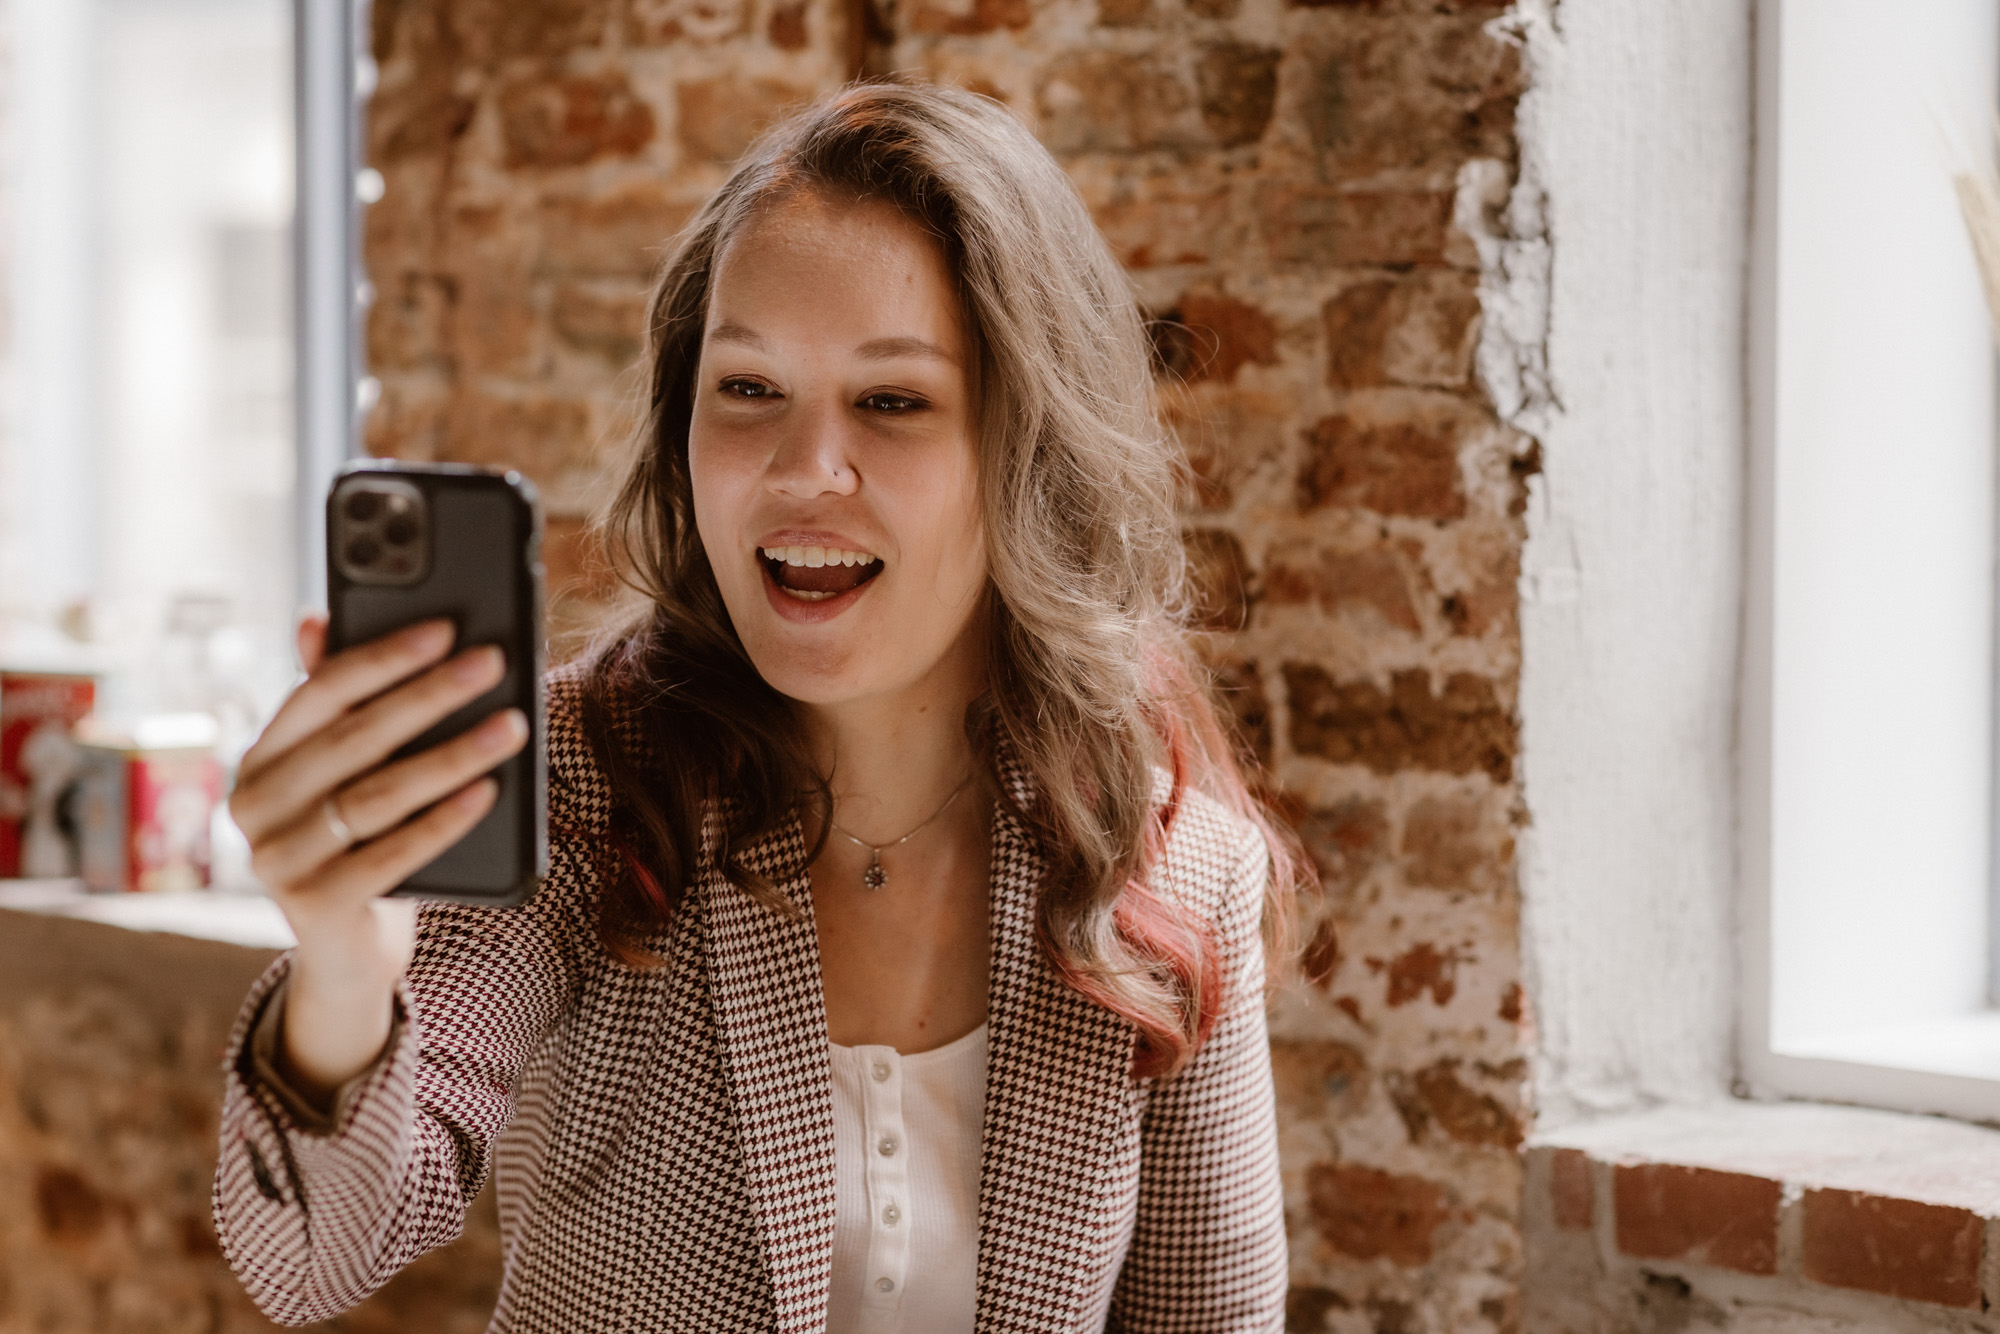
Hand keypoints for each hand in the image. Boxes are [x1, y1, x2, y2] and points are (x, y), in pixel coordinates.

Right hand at [228, 615, 528, 1101]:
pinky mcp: (313, 906)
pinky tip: (490, 792)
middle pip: (355, 738)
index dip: (384, 656)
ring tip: (512, 726)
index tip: (446, 628)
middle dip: (430, 695)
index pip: (320, 691)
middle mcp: (255, 805)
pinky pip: (392, 854)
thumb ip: (338, 704)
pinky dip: (444, 820)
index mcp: (261, 758)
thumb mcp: (346, 775)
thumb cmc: (358, 843)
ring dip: (453, 755)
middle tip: (491, 664)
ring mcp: (277, 859)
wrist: (349, 954)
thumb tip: (317, 617)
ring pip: (379, 794)